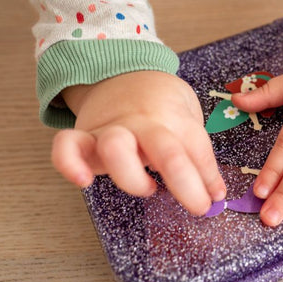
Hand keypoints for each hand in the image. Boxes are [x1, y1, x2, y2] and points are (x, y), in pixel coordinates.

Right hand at [52, 71, 225, 215]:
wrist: (122, 73)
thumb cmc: (160, 105)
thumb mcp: (186, 118)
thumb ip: (198, 154)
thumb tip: (214, 192)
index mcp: (173, 118)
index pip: (197, 147)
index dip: (209, 175)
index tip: (215, 196)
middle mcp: (143, 124)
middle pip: (167, 152)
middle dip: (186, 184)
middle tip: (199, 206)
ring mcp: (112, 130)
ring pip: (117, 149)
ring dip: (135, 178)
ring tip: (150, 188)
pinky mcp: (84, 138)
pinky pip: (67, 147)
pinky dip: (69, 164)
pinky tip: (83, 182)